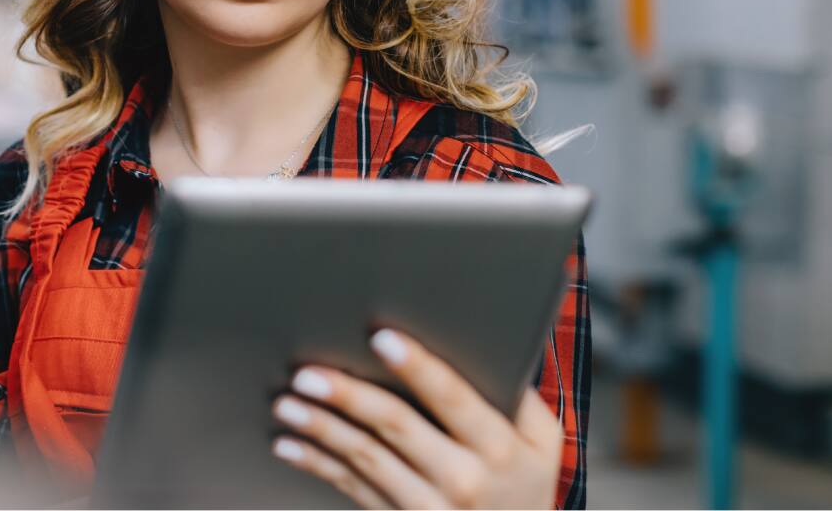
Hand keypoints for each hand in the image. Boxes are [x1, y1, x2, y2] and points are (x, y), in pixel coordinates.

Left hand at [269, 328, 563, 508]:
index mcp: (500, 447)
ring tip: (287, 403)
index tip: (383, 338)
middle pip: (397, 426)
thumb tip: (485, 344)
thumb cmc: (526, 487)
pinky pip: (352, 489)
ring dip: (321, 429)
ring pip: (366, 459)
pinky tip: (289, 445)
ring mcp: (430, 507)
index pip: (453, 397)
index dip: (417, 366)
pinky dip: (317, 464)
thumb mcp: (544, 444)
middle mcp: (464, 479)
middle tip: (309, 373)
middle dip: (349, 396)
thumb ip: (521, 397)